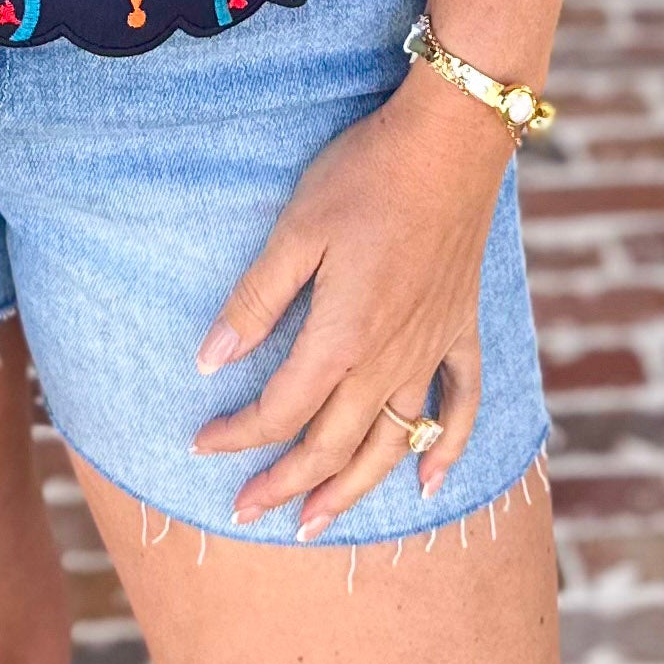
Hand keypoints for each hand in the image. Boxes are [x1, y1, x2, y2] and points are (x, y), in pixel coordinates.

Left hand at [190, 64, 517, 536]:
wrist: (451, 142)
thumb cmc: (365, 177)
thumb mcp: (294, 232)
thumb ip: (254, 302)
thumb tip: (209, 363)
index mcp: (341, 340)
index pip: (280, 411)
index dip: (237, 435)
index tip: (202, 443)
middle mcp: (389, 361)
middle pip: (332, 445)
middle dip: (284, 484)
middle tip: (246, 511)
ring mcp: (432, 350)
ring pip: (392, 445)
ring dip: (352, 489)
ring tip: (316, 522)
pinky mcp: (461, 330)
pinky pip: (462, 407)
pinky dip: (447, 450)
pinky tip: (429, 482)